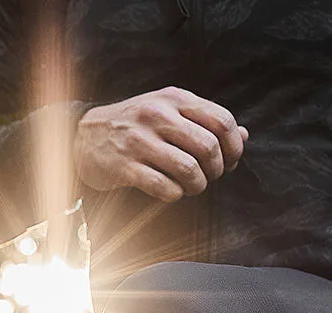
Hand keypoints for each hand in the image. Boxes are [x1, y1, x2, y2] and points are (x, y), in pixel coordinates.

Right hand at [74, 87, 248, 203]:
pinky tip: (171, 191)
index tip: (229, 163)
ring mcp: (140, 140)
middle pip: (209, 147)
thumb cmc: (138, 125)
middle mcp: (158, 115)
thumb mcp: (171, 112)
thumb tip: (244, 135)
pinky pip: (165, 188)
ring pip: (190, 170)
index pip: (223, 121)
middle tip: (208, 177)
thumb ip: (206, 122)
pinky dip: (175, 195)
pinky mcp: (125, 166)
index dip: (234, 148)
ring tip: (191, 186)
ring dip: (198, 186)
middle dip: (216, 171)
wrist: (87, 135)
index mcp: (175, 99)